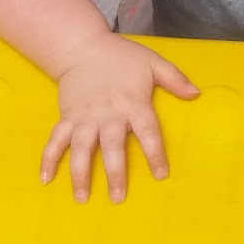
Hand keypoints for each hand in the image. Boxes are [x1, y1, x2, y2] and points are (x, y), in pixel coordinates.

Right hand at [41, 33, 199, 202]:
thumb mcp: (153, 62)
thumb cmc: (121, 57)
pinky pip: (56, 140)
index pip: (148, 133)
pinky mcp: (67, 117)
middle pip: (112, 147)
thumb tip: (196, 94)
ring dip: (80, 174)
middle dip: (115, 174)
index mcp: (133, 103)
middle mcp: (108, 114)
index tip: (160, 175)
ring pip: (82, 149)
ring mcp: (85, 117)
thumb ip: (175, 79)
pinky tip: (46, 178)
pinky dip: (49, 159)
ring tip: (82, 198)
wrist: (83, 46)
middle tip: (117, 198)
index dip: (154, 154)